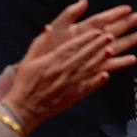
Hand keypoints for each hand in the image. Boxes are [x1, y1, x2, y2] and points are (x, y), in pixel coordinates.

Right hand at [3, 0, 134, 134]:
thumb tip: (48, 28)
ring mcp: (69, 84)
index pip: (72, 46)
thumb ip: (40, 43)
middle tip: (110, 35)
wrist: (24, 108)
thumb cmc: (25, 83)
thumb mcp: (29, 60)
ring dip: (100, 59)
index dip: (86, 38)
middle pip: (83, 55)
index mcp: (52, 61)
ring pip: (87, 69)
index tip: (97, 31)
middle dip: (97, 45)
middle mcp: (62, 71)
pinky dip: (96, 81)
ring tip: (111, 50)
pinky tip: (106, 75)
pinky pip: (87, 87)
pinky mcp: (72, 96)